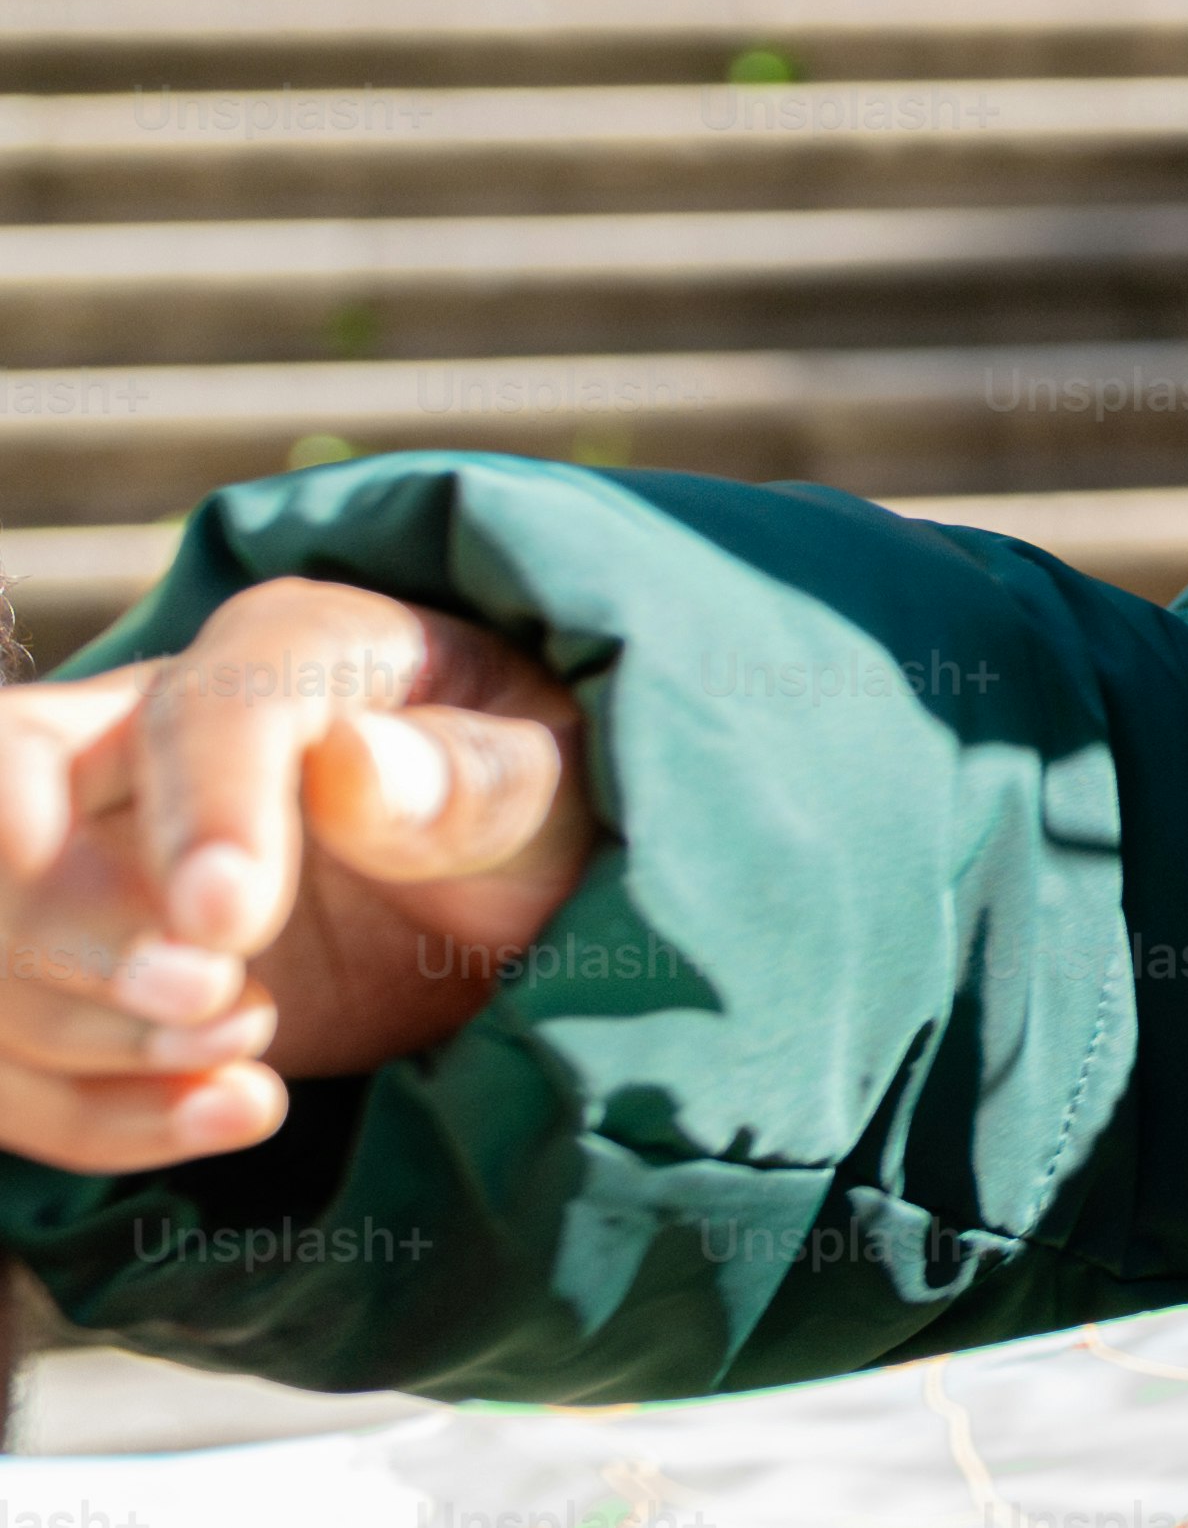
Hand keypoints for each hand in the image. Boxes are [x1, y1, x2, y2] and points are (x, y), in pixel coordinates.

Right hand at [0, 583, 594, 1173]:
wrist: (497, 899)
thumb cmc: (529, 806)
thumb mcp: (552, 784)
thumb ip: (470, 776)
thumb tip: (357, 764)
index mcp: (286, 655)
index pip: (200, 712)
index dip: (199, 816)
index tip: (228, 929)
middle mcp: (144, 735)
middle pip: (15, 821)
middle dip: (81, 936)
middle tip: (227, 1009)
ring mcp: (84, 854)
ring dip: (92, 1037)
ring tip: (251, 1059)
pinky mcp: (68, 971)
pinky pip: (10, 1057)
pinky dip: (88, 1113)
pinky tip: (231, 1113)